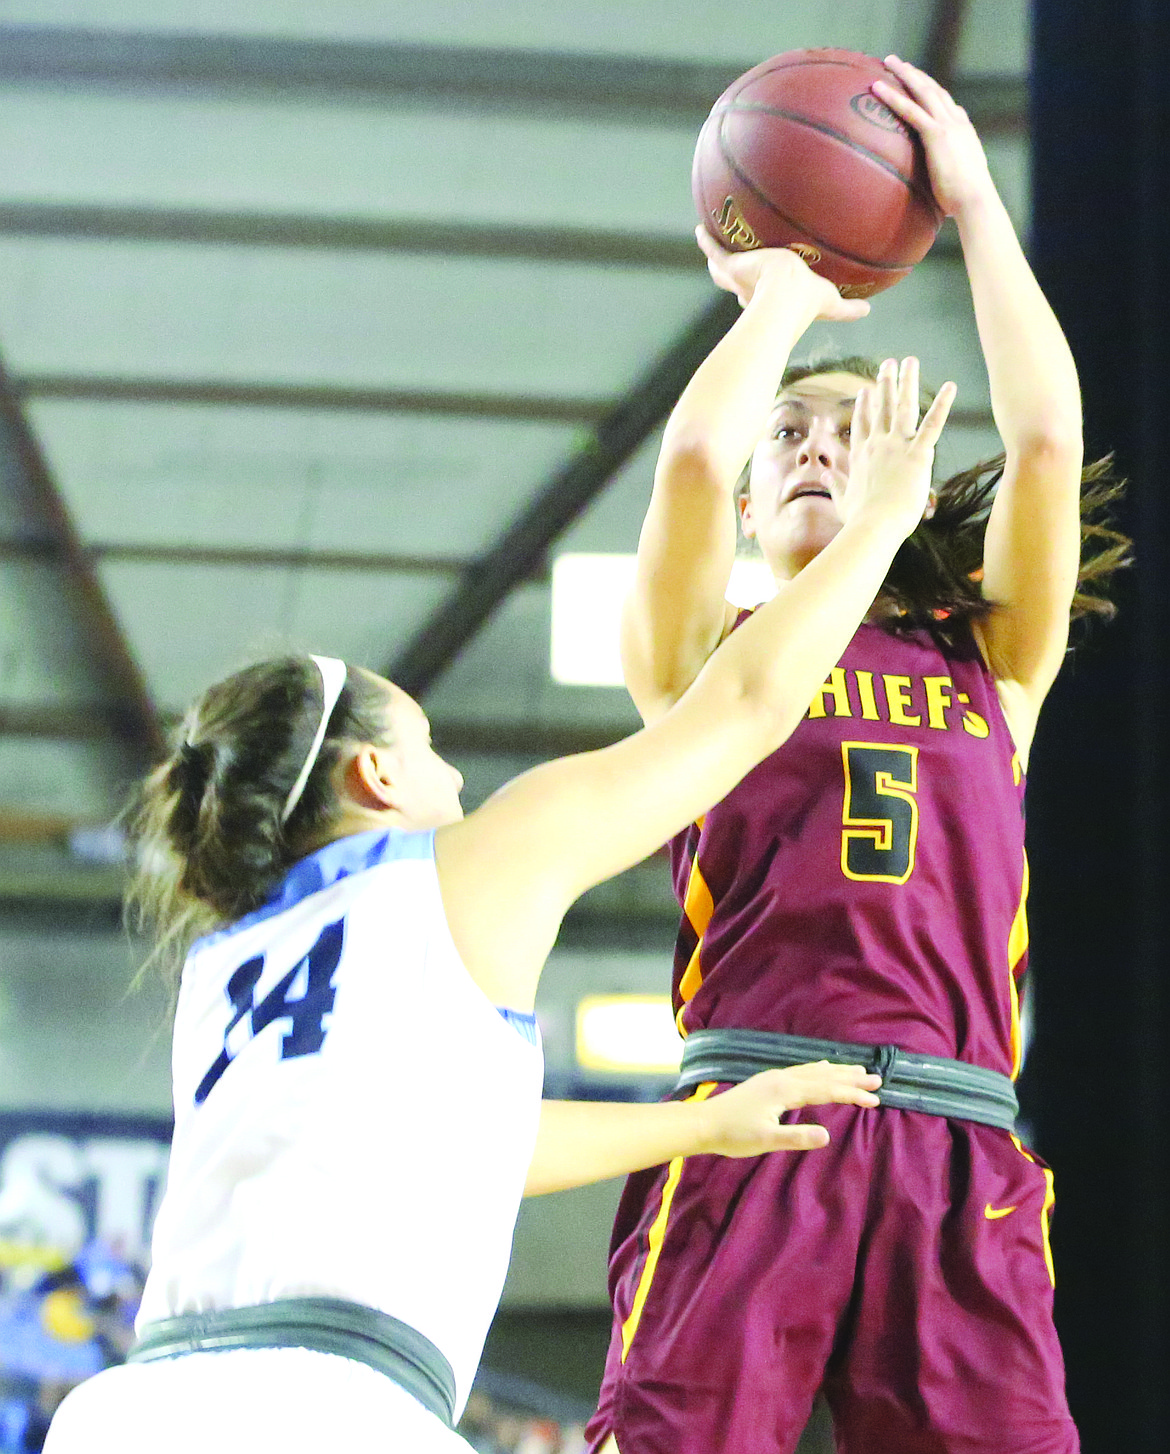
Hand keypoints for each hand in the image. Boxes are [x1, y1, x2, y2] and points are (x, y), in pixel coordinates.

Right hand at [695, 226, 869, 322]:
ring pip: (722, 269)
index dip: (760, 292)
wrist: (785, 297)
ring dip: (716, 259)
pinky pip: (714, 250)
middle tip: (732, 264)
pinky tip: (700, 229)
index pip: (761, 295)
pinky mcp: (731, 266)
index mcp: (769, 299)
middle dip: (734, 276)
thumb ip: (847, 308)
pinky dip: (706, 242)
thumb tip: (868, 310)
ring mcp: (739, 277)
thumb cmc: (807, 303)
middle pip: (738, 283)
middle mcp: (750, 290)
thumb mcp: (831, 302)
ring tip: (710, 244)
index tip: (763, 283)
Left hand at [697, 1061, 881, 1156]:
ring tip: (858, 1070)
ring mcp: (774, 1078)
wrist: (704, 1123)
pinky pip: (802, 1070)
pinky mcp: (768, 1082)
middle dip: (851, 1078)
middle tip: (877, 1078)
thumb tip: (827, 1135)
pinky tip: (821, 1068)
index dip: (852, 1094)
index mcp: (785, 1091)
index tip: (876, 1099)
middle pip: (824, 1075)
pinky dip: (819, 1070)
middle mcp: (782, 1078)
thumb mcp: (766, 1141)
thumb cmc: (734, 1134)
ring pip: (813, 1070)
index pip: (827, 1090)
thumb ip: (796, 1137)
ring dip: (837, 1071)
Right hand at [844, 358, 954, 537]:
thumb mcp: (842, 500)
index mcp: (860, 456)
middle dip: (885, 384)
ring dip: (906, 382)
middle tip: (888, 364)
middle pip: (881, 407)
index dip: (864, 406)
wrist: (874, 526)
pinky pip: (933, 424)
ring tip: (909, 362)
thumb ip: (835, 484)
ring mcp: (897, 447)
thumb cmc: (859, 519)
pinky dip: (942, 405)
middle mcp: (877, 445)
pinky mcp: (918, 454)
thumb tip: (824, 473)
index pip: (862, 424)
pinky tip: (950, 386)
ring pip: (902, 407)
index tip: (865, 390)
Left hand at [872, 56, 994, 217]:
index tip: (918, 81)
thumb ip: (948, 170)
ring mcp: (948, 125)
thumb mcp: (958, 179)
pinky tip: (877, 88)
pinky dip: (893, 97)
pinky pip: (911, 110)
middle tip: (898, 62)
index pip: (947, 103)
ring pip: (923, 91)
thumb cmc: (965, 201)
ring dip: (904, 74)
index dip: (931, 90)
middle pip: (934, 89)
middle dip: (915, 73)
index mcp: (964, 130)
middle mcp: (957, 121)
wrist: (975, 200)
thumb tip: (939, 182)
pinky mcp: (936, 135)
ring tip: (887, 62)